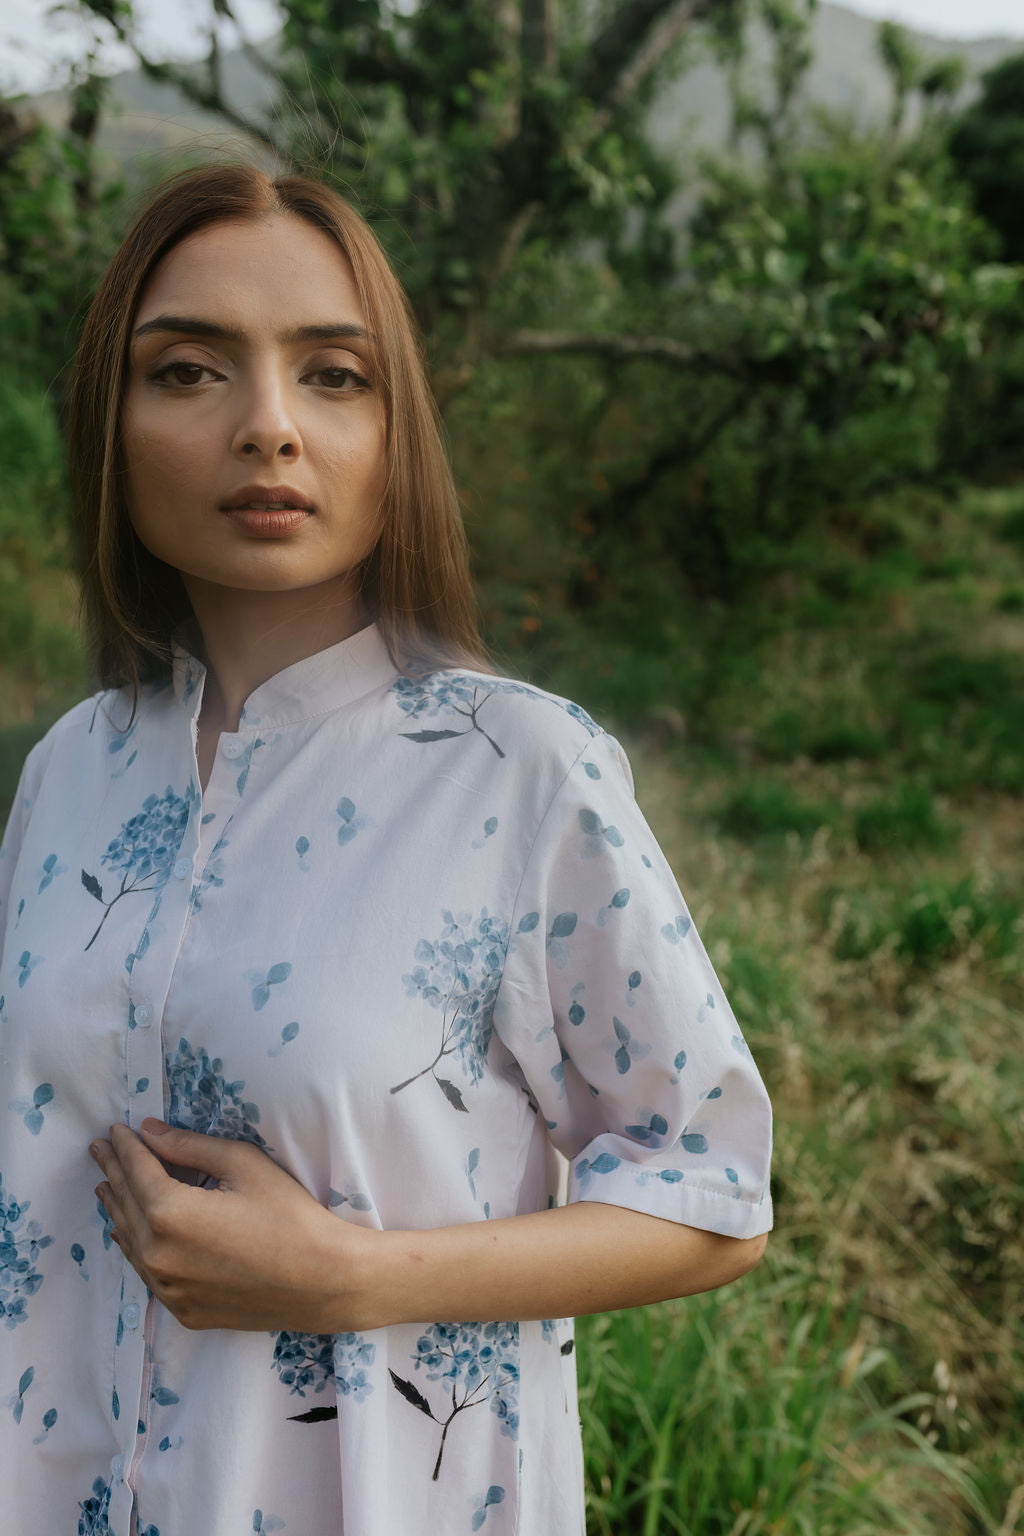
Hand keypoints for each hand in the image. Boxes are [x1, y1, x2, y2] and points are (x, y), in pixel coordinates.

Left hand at [89, 1120, 369, 1332]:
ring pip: (130, 1240)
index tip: (115, 1129)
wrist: (322, 1281)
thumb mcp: (243, 1164)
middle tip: (100, 1149)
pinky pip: (146, 1272)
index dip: (125, 1146)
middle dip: (113, 1172)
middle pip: (126, 1203)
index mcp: (169, 1214)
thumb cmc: (289, 1215)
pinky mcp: (183, 1310)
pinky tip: (126, 1233)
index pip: (137, 1170)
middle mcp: (158, 1255)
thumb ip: (189, 1147)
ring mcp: (168, 1289)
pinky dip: (133, 1246)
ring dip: (117, 1208)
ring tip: (105, 1186)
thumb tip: (149, 1132)